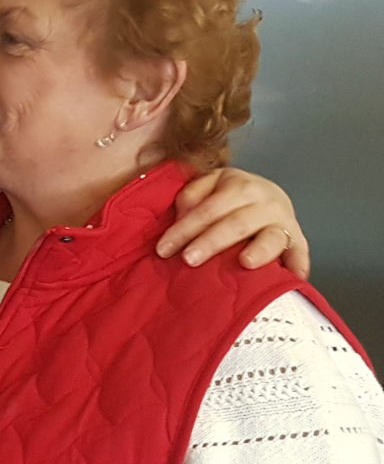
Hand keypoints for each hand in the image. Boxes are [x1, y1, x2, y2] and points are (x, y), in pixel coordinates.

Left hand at [159, 167, 309, 277]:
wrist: (264, 195)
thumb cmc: (226, 196)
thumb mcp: (206, 186)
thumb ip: (191, 196)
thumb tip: (183, 216)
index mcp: (239, 185)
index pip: (208, 209)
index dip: (184, 229)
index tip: (164, 249)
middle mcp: (265, 200)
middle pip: (236, 223)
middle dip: (211, 242)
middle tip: (189, 259)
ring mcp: (284, 220)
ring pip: (271, 236)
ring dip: (259, 251)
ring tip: (246, 263)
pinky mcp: (297, 238)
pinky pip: (300, 252)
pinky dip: (298, 264)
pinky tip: (293, 277)